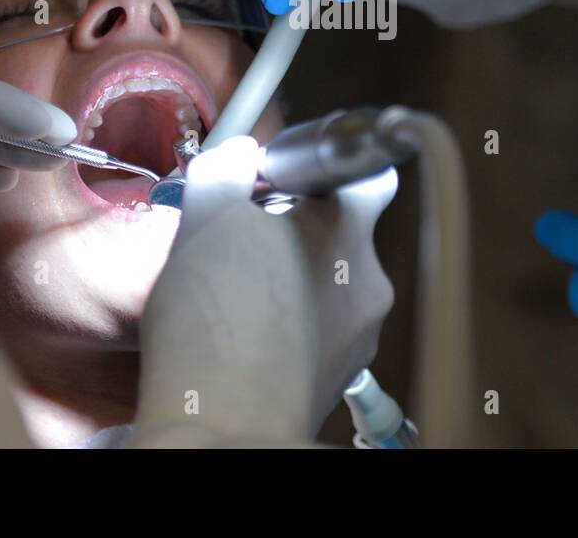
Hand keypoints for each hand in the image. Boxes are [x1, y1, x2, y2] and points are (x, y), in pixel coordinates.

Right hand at [133, 136, 395, 444]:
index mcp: (349, 229)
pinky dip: (289, 328)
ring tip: (235, 295)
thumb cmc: (220, 321)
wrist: (225, 423)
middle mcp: (370, 281)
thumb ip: (225, 170)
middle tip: (242, 240)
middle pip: (340, 235)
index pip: (369, 177)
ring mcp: (360, 335)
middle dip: (294, 234)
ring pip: (329, 287)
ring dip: (291, 283)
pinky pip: (318, 333)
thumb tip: (236, 154)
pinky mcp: (338, 376)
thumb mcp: (206, 219)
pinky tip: (244, 335)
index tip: (283, 184)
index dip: (322, 175)